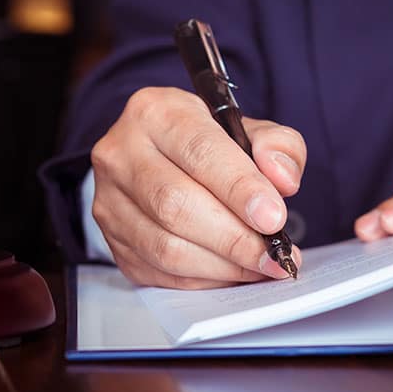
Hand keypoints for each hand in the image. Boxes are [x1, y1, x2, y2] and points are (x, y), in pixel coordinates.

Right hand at [90, 87, 305, 288]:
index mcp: (156, 112)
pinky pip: (159, 271)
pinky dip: (204, 279)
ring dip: (222, 265)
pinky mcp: (113, 240)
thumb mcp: (250, 129)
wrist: (163, 158)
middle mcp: (121, 153)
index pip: (200, 152)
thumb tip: (282, 179)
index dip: (240, 189)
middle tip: (274, 254)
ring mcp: (110, 200)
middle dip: (234, 237)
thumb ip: (278, 146)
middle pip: (176, 205)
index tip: (274, 218)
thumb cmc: (208, 144)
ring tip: (262, 266)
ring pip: (165, 246)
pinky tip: (234, 272)